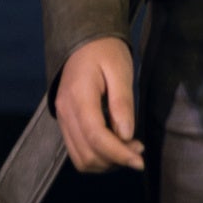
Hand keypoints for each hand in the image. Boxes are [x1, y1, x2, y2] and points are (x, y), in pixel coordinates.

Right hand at [54, 36, 142, 171]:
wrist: (84, 41)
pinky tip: (114, 145)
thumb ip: (122, 103)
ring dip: (106, 162)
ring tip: (127, 148)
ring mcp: (62, 119)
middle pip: (87, 154)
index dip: (119, 154)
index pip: (96, 137)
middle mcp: (65, 112)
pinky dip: (97, 157)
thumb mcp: (120, 70)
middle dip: (115, 160)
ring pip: (81, 159)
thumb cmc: (106, 51)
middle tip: (138, 148)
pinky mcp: (65, 122)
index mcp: (79, 97)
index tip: (140, 162)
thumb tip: (126, 135)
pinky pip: (78, 151)